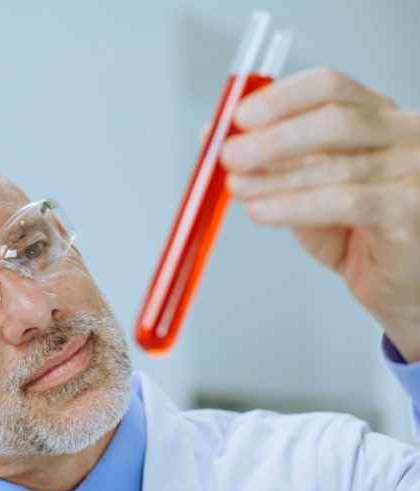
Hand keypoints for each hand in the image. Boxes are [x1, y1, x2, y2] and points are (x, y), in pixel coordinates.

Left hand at [219, 67, 419, 361]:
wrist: (401, 282)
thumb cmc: (357, 230)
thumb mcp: (304, 186)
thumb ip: (267, 158)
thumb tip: (211, 133)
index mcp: (376, 116)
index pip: (329, 87)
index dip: (281, 98)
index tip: (239, 116)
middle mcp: (402, 134)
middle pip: (335, 119)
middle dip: (274, 138)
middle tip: (229, 154)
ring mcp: (414, 170)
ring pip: (335, 165)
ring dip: (275, 176)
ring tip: (236, 185)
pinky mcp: (411, 209)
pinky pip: (345, 202)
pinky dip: (295, 206)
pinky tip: (261, 211)